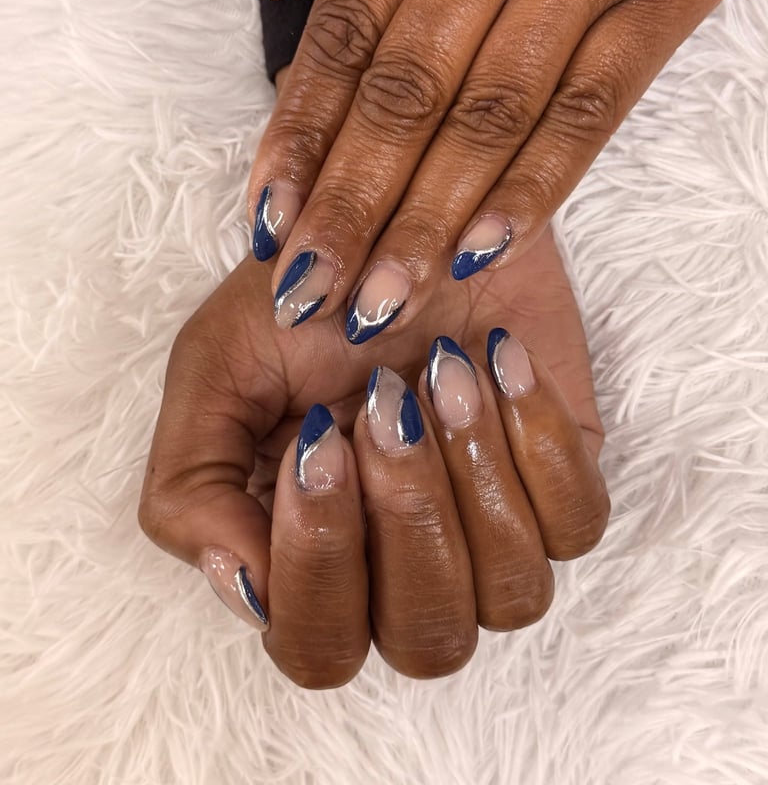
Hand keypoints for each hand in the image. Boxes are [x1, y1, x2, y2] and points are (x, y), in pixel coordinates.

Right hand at [138, 228, 608, 686]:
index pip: (316, 646)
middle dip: (405, 515)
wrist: (402, 217)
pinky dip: (538, 440)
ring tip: (442, 366)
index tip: (317, 437)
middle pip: (424, 639)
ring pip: (512, 595)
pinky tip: (498, 360)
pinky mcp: (562, 487)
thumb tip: (246, 589)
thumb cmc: (310, 300)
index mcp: (311, 561)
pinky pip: (577, 524)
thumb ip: (192, 488)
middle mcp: (405, 571)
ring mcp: (493, 536)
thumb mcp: (214, 371)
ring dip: (471, 474)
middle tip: (383, 399)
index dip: (320, 559)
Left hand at [247, 0, 767, 344]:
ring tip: (380, 298)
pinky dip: (536, 187)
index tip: (267, 218)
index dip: (299, 134)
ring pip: (489, 116)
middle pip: (405, 93)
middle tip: (309, 290)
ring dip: (428, 220)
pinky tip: (486, 252)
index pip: (346, 33)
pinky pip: (592, 108)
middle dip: (348, 203)